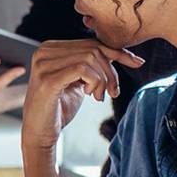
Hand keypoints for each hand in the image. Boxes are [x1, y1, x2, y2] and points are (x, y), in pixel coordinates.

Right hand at [22, 39, 140, 154]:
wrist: (39, 134)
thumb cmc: (59, 109)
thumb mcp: (79, 82)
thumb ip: (91, 65)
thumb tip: (119, 53)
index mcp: (50, 48)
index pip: (91, 43)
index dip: (117, 52)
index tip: (137, 62)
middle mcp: (44, 51)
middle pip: (93, 49)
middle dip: (111, 71)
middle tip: (113, 92)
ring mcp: (44, 64)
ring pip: (90, 58)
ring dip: (103, 79)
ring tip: (99, 97)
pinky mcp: (47, 79)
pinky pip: (82, 69)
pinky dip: (94, 81)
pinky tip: (90, 95)